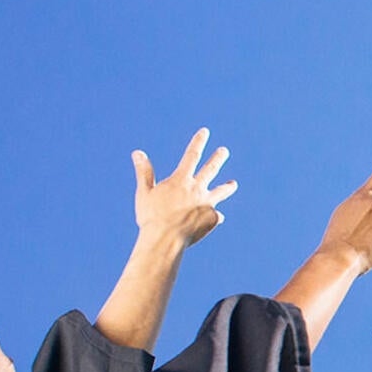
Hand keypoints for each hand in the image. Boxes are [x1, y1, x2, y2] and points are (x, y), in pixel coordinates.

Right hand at [132, 128, 238, 245]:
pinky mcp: (212, 219)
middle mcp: (197, 189)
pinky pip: (215, 217)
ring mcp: (207, 204)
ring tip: (234, 184)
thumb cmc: (152, 217)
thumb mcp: (145, 193)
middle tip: (224, 151)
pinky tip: (215, 219)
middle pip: (211, 169)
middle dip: (218, 158)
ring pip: (221, 192)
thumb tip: (137, 153)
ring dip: (228, 187)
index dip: (199, 142)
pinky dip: (214, 217)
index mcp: (181, 181)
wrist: (166, 239)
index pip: (192, 155)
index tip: (205, 132)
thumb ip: (144, 173)